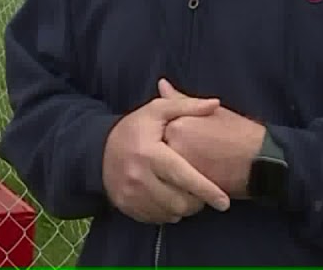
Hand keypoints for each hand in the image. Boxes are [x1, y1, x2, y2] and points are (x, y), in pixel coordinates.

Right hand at [102, 83, 231, 223]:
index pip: (184, 176)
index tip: (224, 202)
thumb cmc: (135, 128)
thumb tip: (215, 103)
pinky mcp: (126, 206)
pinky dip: (169, 213)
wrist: (98, 148)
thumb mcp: (158, 110)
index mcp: (150, 153)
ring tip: (188, 194)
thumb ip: (187, 106)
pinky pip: (156, 219)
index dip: (207, 190)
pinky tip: (170, 199)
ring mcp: (130, 194)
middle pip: (180, 201)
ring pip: (170, 214)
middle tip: (203, 192)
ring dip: (185, 208)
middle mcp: (139, 176)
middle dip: (198, 201)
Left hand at [159, 79, 266, 198]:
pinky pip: (174, 191)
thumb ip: (182, 102)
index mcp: (177, 124)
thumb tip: (162, 85)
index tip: (190, 141)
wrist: (263, 161)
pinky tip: (196, 186)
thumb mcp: (211, 112)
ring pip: (164, 174)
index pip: (158, 132)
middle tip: (196, 157)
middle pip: (159, 154)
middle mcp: (174, 145)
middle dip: (169, 158)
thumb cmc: (240, 134)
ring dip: (172, 176)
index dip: (172, 138)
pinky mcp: (189, 189)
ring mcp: (180, 168)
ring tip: (197, 171)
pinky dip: (180, 190)